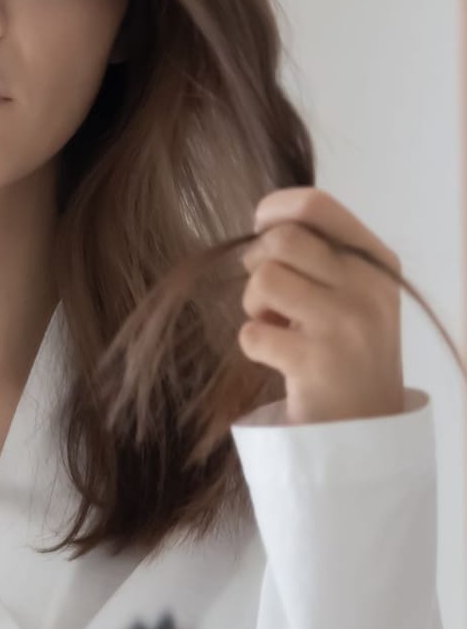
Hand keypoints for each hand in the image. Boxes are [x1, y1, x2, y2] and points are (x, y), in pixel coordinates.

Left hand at [239, 188, 403, 424]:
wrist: (366, 423)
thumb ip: (319, 251)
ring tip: (278, 326)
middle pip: (280, 240)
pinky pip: (251, 333)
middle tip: (272, 296)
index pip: (315, 205)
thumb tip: (266, 217)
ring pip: (263, 280)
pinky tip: (280, 357)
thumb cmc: (345, 346)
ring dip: (254, 306)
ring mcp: (345, 324)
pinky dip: (253, 345)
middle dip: (258, 264)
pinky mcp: (317, 362)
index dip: (273, 212)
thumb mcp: (351, 290)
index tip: (264, 234)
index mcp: (376, 261)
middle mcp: (368, 287)